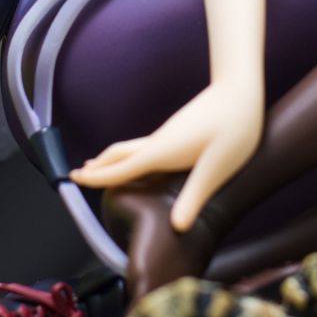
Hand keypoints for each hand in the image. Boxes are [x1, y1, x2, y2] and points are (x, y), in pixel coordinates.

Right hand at [68, 79, 263, 231]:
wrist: (241, 89)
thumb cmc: (235, 127)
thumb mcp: (217, 166)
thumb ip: (195, 196)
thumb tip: (177, 227)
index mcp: (163, 152)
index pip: (122, 168)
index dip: (98, 177)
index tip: (74, 180)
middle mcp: (159, 142)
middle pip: (118, 154)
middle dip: (98, 166)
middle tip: (78, 176)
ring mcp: (167, 134)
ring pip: (130, 148)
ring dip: (111, 159)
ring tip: (99, 168)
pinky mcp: (177, 130)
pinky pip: (143, 146)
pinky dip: (128, 155)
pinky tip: (138, 161)